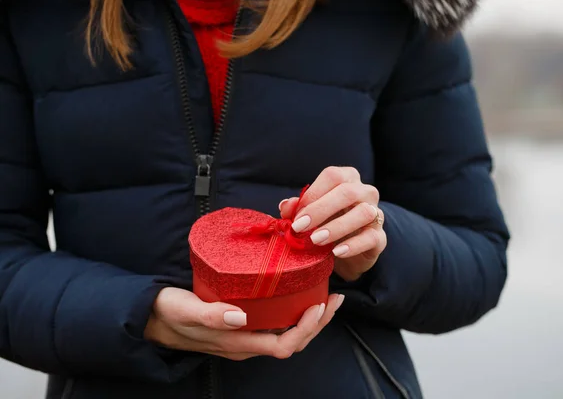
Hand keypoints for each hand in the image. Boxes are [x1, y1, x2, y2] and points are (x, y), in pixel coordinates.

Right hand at [144, 287, 343, 360]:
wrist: (151, 319)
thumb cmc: (168, 313)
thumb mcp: (186, 310)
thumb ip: (211, 315)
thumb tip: (241, 316)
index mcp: (238, 344)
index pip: (284, 345)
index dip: (306, 330)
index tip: (318, 306)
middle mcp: (246, 344)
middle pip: (293, 341)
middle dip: (318, 323)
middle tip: (335, 298)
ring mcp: (245, 336)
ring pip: (287, 333)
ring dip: (310, 318)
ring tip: (325, 296)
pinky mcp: (242, 326)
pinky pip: (276, 324)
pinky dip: (293, 312)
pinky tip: (298, 294)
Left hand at [279, 167, 385, 281]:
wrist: (348, 252)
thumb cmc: (327, 224)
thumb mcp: (310, 215)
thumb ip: (298, 208)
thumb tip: (286, 206)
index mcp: (348, 179)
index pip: (333, 176)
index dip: (313, 193)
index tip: (296, 214)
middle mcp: (365, 192)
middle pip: (348, 192)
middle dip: (320, 209)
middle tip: (299, 227)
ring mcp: (376, 214)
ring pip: (363, 213)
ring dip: (336, 227)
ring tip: (316, 240)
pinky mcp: (380, 237)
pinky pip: (371, 237)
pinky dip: (353, 245)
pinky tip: (336, 252)